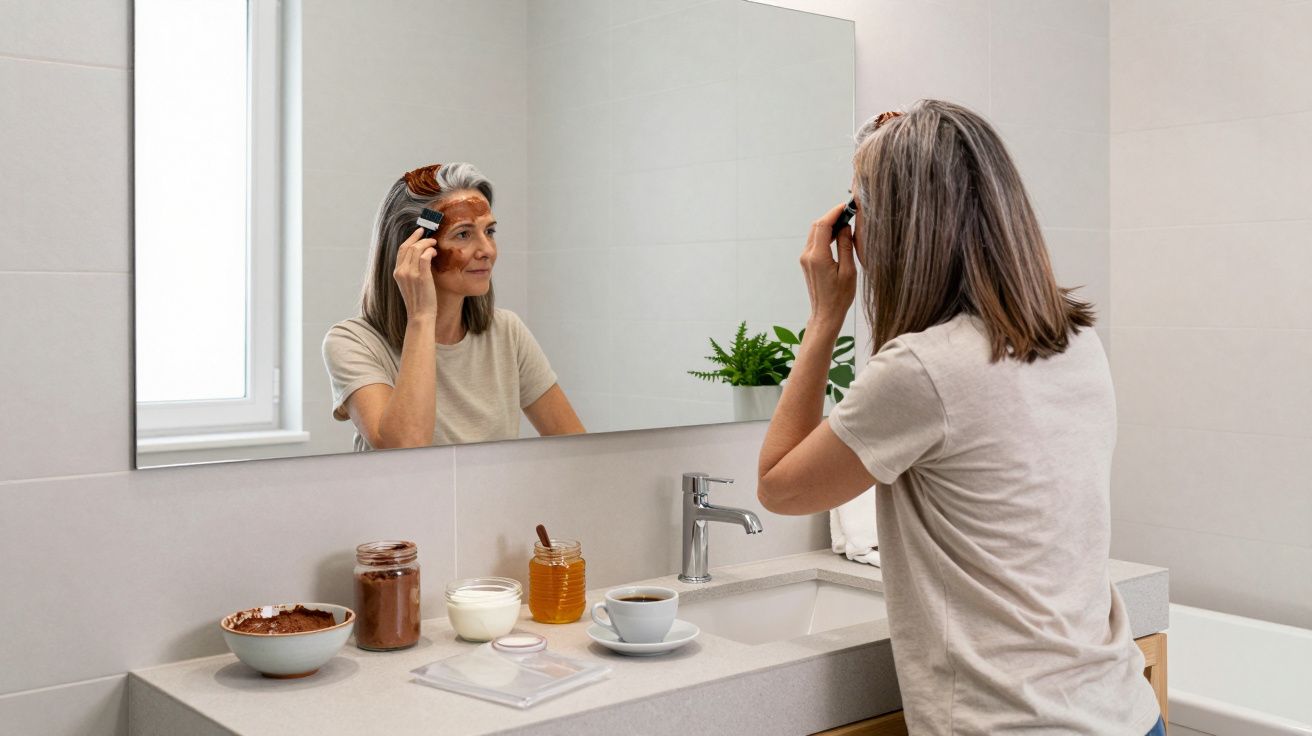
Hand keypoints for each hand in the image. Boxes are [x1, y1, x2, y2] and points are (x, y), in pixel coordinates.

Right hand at [393, 227, 438, 320]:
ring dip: (427, 243)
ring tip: (435, 245)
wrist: (420, 315)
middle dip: (420, 238)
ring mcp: (410, 274)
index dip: (411, 238)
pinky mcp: (421, 276)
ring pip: (416, 249)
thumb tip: (423, 256)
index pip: (401, 249)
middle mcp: (401, 271)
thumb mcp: (410, 284)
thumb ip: (412, 270)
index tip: (419, 232)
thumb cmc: (419, 301)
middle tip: (430, 236)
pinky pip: (424, 257)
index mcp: (397, 272)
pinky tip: (435, 253)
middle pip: (408, 246)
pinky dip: (430, 251)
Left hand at [800, 201, 857, 329]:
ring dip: (829, 225)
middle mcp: (808, 255)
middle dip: (832, 217)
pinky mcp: (806, 262)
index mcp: (818, 257)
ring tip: (846, 223)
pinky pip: (815, 242)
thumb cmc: (840, 296)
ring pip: (815, 233)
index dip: (835, 212)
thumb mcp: (848, 271)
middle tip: (848, 213)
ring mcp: (805, 258)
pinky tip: (838, 236)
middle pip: (817, 226)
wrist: (826, 313)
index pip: (823, 225)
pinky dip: (825, 235)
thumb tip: (845, 227)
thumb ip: (845, 246)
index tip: (847, 207)